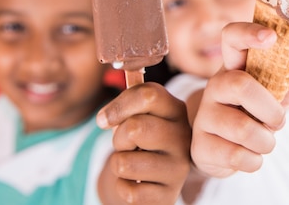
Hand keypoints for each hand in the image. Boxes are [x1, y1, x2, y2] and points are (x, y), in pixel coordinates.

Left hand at [96, 82, 190, 204]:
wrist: (154, 176)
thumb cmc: (141, 139)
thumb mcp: (138, 114)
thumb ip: (129, 103)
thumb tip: (105, 118)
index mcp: (176, 110)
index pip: (148, 94)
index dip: (119, 106)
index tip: (105, 120)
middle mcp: (183, 137)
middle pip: (134, 128)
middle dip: (118, 139)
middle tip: (126, 144)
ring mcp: (179, 167)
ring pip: (124, 163)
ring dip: (118, 164)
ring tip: (133, 162)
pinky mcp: (169, 195)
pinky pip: (128, 191)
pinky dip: (123, 187)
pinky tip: (137, 183)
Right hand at [190, 22, 287, 177]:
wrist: (223, 151)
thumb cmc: (252, 114)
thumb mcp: (271, 94)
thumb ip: (287, 77)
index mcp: (233, 67)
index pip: (232, 37)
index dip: (249, 33)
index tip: (271, 37)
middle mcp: (214, 86)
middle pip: (240, 85)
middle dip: (270, 110)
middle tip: (277, 121)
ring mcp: (204, 116)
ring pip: (243, 129)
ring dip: (266, 142)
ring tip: (262, 141)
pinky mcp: (200, 146)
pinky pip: (237, 156)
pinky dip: (254, 161)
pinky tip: (247, 155)